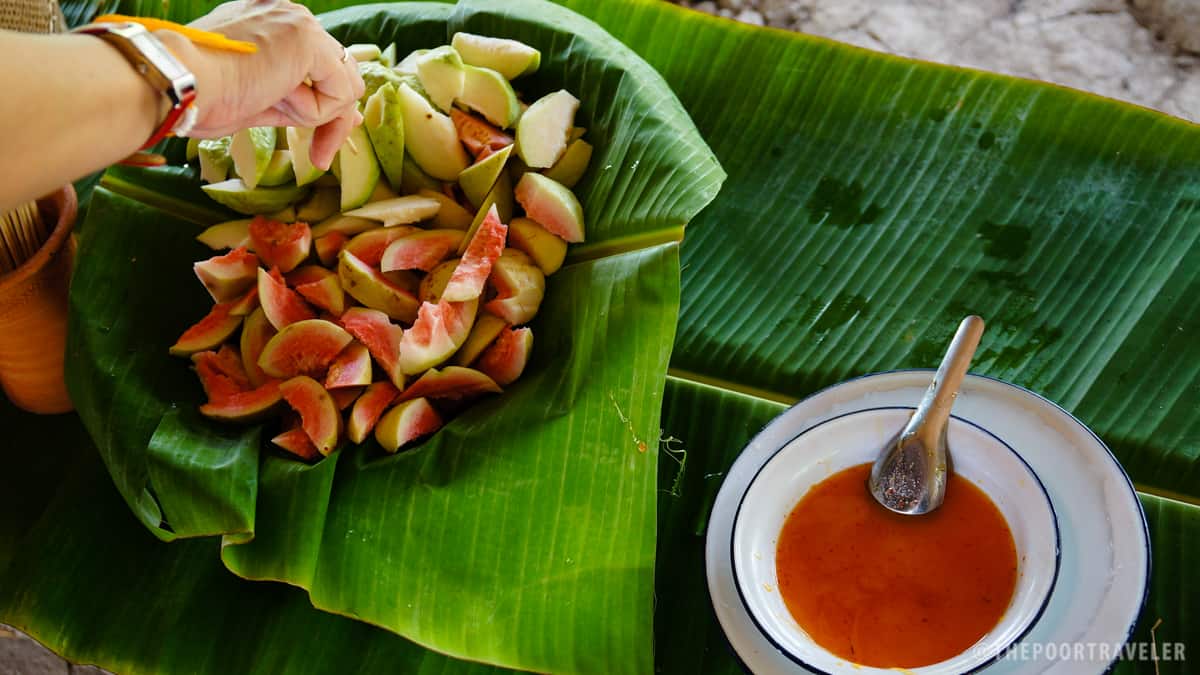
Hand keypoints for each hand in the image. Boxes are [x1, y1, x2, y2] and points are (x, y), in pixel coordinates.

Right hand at [156, 0, 365, 168]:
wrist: (177, 83)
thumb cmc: (203, 97)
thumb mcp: (261, 100)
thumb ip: (305, 102)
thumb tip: (351, 116)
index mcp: (273, 25)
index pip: (321, 68)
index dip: (325, 107)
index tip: (319, 144)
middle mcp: (289, 15)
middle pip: (340, 77)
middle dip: (331, 121)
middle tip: (318, 156)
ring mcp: (299, 23)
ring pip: (344, 86)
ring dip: (314, 114)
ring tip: (271, 106)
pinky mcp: (307, 39)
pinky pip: (340, 93)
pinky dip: (314, 111)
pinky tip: (276, 97)